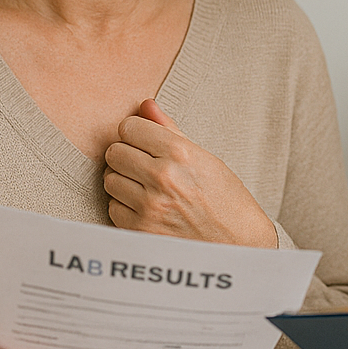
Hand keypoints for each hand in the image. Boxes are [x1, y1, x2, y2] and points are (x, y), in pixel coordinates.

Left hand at [104, 98, 276, 247]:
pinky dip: (125, 207)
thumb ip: (169, 129)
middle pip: (114, 151)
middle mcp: (162, 177)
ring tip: (147, 187)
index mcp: (180, 153)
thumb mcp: (204, 158)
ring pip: (110, 179)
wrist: (238, 244)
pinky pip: (113, 208)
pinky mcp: (140, 231)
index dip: (136, 133)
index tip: (145, 142)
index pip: (129, 127)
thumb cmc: (225, 199)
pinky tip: (147, 208)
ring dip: (124, 181)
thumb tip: (145, 104)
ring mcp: (149, 206)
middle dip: (126, 155)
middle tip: (144, 165)